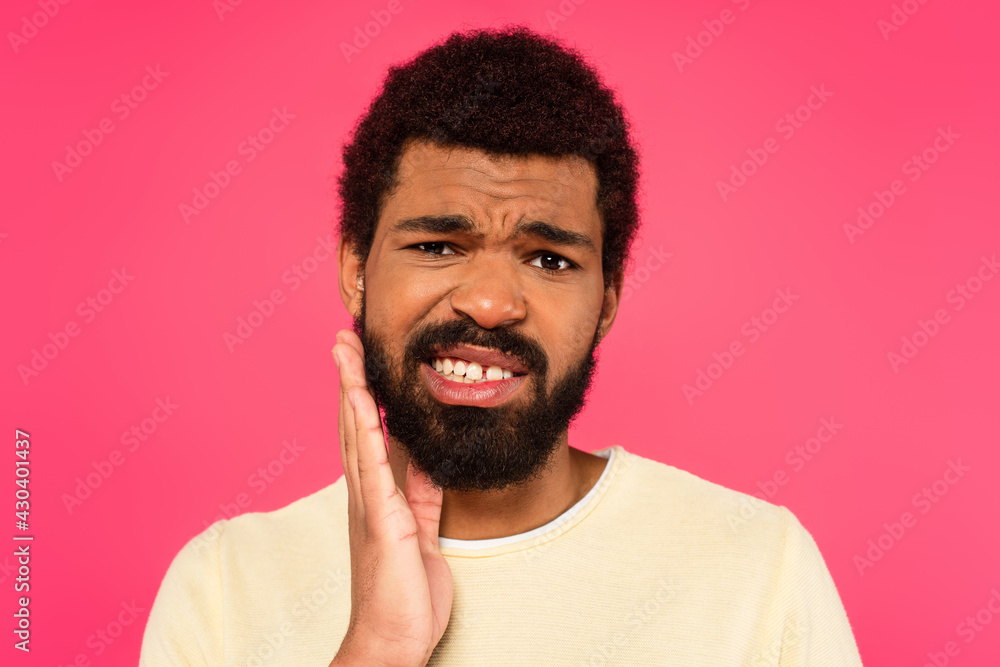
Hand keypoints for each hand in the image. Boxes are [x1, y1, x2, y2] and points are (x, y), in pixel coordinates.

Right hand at [330, 329, 453, 666]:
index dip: (364, 394)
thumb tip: (427, 460)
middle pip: (355, 423)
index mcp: (378, 495)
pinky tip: (362, 401)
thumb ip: (421, 495)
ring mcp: (369, 504)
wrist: (392, 639)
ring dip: (352, 389)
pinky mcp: (381, 519)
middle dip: (351, 378)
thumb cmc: (404, 592)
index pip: (369, 433)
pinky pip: (372, 465)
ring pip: (357, 434)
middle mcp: (367, 493)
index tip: (361, 358)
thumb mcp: (420, 531)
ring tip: (344, 351)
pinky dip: (366, 429)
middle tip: (343, 338)